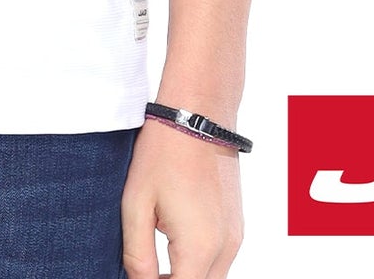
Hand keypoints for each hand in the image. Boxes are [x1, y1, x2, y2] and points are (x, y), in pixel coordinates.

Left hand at [120, 117, 244, 278]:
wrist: (198, 112)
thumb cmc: (164, 151)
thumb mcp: (136, 203)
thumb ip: (138, 255)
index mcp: (199, 247)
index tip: (137, 276)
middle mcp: (225, 248)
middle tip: (144, 269)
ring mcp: (235, 236)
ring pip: (211, 278)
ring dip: (185, 275)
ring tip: (154, 257)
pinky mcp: (237, 224)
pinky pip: (218, 259)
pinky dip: (197, 261)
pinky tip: (171, 237)